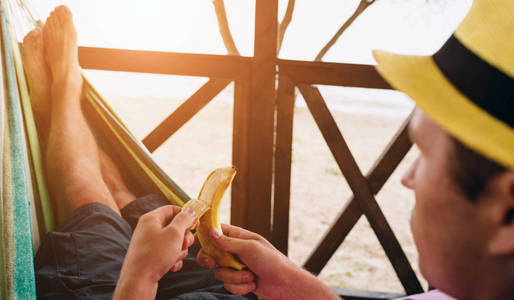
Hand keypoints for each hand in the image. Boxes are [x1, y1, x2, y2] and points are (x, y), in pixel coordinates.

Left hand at [114, 205, 196, 299]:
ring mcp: (149, 244)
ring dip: (180, 250)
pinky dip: (173, 259)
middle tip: (184, 244)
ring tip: (175, 257)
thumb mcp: (174, 233)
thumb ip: (184, 219)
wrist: (138, 281)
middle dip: (184, 237)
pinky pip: (167, 253)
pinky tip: (172, 266)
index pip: (172, 209)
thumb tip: (191, 210)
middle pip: (174, 226)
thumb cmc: (155, 254)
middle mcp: (148, 229)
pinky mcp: (151, 257)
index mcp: (151, 218)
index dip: (185, 215)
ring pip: (173, 242)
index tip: (196, 224)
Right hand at [197, 224, 338, 299]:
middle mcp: (234, 250)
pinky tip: (253, 284)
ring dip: (235, 277)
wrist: (284, 284)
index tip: (197, 243)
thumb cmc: (272, 261)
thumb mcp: (250, 248)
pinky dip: (240, 287)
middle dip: (212, 260)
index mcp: (238, 237)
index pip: (215, 231)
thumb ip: (228, 242)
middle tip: (214, 263)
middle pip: (210, 253)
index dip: (204, 236)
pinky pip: (228, 285)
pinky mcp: (238, 280)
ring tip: (251, 276)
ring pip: (219, 272)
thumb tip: (211, 232)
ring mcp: (235, 266)